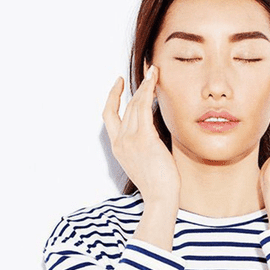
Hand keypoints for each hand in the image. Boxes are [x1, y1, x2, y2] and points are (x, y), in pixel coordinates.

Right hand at [102, 64, 180, 201]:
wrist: (160, 197)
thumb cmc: (158, 183)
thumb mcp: (144, 161)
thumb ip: (144, 144)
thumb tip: (153, 132)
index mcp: (118, 148)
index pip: (109, 116)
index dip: (112, 97)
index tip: (119, 84)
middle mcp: (120, 141)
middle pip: (125, 107)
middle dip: (136, 87)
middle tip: (148, 73)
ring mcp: (130, 139)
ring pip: (135, 103)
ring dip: (145, 85)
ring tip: (154, 72)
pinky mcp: (144, 138)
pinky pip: (144, 107)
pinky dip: (148, 90)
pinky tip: (154, 81)